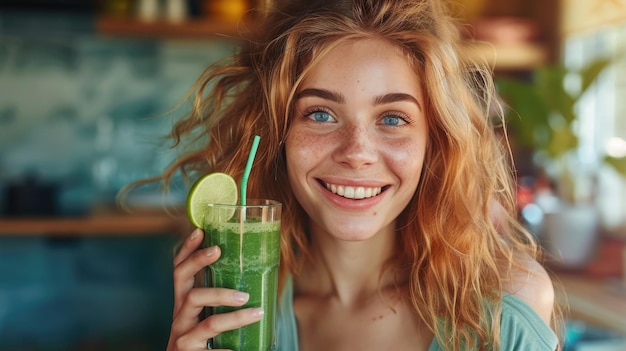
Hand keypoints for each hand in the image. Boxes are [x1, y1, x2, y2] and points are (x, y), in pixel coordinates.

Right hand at [166, 228, 264, 350]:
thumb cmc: (203, 345)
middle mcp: (179, 317)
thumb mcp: (205, 319)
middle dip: (199, 262)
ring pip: (209, 321)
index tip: (200, 230)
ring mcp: (183, 337)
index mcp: (184, 305)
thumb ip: (220, 304)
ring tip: (257, 311)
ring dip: (236, 316)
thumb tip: (255, 286)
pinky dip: (230, 349)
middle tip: (219, 250)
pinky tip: (241, 350)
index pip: (180, 271)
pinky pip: (214, 349)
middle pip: (183, 282)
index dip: (187, 250)